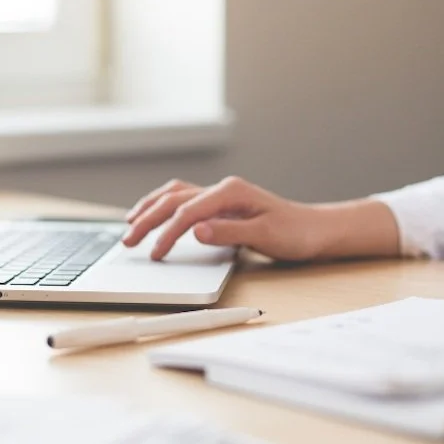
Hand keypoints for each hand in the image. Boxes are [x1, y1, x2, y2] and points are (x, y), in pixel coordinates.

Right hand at [122, 176, 335, 260]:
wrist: (315, 230)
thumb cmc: (295, 233)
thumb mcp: (265, 236)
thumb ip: (228, 233)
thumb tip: (195, 230)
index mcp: (231, 192)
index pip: (188, 212)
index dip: (167, 233)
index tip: (155, 254)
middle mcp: (223, 189)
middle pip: (174, 200)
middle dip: (147, 219)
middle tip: (128, 241)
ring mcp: (221, 195)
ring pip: (175, 195)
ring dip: (150, 208)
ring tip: (129, 223)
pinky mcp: (221, 205)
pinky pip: (184, 200)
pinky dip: (164, 206)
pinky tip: (155, 215)